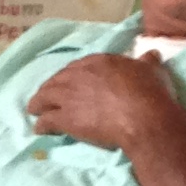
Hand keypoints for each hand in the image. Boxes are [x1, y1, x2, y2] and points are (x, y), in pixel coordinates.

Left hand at [23, 50, 185, 155]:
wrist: (143, 117)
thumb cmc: (150, 93)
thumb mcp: (151, 71)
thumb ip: (147, 62)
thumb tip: (151, 54)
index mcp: (99, 62)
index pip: (77, 67)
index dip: (71, 76)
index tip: (69, 82)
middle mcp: (79, 75)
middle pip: (57, 80)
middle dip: (50, 88)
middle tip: (47, 97)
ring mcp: (69, 96)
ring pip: (45, 97)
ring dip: (38, 104)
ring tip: (34, 110)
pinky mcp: (65, 118)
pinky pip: (46, 120)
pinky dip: (41, 125)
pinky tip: (39, 130)